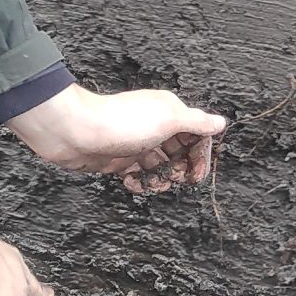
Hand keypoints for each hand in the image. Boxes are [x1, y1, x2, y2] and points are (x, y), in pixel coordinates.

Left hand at [5, 82, 225, 192]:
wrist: (75, 132)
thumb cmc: (120, 122)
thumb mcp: (168, 118)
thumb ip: (197, 122)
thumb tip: (221, 122)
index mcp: (170, 113)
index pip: (197, 135)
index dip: (200, 156)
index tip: (197, 174)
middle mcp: (155, 127)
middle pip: (181, 153)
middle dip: (180, 170)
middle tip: (173, 177)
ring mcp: (137, 144)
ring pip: (161, 167)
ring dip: (160, 179)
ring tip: (151, 182)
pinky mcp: (120, 160)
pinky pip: (140, 175)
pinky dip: (140, 183)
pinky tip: (132, 182)